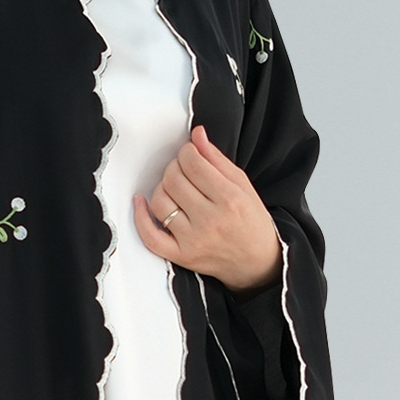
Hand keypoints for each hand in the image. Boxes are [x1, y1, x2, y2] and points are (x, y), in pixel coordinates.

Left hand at [133, 125, 281, 292]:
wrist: (258, 264)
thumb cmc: (251, 224)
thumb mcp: (243, 186)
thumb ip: (217, 159)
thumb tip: (196, 135)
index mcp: (229, 200)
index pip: (192, 163)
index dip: (187, 153)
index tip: (191, 156)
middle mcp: (210, 221)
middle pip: (173, 179)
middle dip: (175, 168)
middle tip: (184, 172)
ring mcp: (194, 240)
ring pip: (160, 201)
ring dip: (162, 189)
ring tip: (174, 190)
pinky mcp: (182, 256)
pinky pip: (151, 236)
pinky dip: (141, 218)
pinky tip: (142, 203)